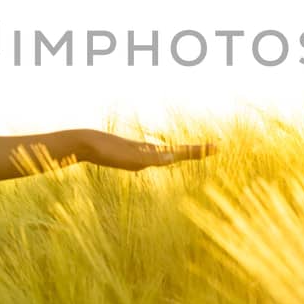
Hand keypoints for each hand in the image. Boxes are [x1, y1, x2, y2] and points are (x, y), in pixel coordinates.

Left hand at [78, 129, 217, 171]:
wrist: (86, 143)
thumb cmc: (107, 152)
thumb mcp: (130, 158)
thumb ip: (150, 158)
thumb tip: (172, 157)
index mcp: (152, 152)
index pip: (181, 152)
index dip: (198, 151)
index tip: (217, 147)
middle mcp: (148, 150)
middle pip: (177, 151)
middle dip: (195, 152)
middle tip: (213, 149)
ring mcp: (139, 152)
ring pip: (165, 153)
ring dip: (181, 153)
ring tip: (194, 153)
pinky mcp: (128, 155)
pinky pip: (152, 157)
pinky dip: (162, 157)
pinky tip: (159, 159)